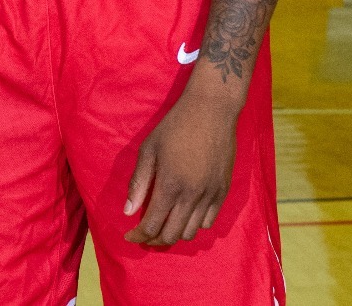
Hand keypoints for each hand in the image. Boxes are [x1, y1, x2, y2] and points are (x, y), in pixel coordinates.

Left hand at [122, 85, 241, 245]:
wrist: (211, 111)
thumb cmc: (174, 126)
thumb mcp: (149, 150)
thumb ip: (139, 183)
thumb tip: (128, 212)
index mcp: (170, 186)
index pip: (152, 226)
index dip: (138, 236)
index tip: (129, 236)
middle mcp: (192, 196)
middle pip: (172, 236)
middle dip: (154, 240)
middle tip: (144, 234)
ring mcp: (210, 195)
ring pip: (192, 232)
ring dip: (174, 233)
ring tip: (164, 224)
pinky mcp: (223, 191)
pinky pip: (209, 222)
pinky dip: (194, 224)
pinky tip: (184, 214)